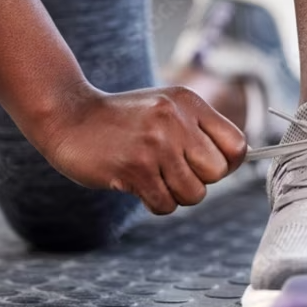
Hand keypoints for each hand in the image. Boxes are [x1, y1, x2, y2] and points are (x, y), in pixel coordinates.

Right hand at [28, 82, 246, 214]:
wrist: (69, 116)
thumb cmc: (122, 119)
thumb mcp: (165, 107)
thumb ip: (198, 128)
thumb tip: (233, 162)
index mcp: (189, 102)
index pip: (236, 145)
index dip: (227, 164)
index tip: (206, 166)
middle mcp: (176, 120)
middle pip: (217, 173)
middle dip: (199, 180)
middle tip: (173, 171)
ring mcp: (155, 144)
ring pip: (194, 193)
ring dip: (175, 194)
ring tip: (154, 177)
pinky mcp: (135, 168)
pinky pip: (166, 204)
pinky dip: (155, 202)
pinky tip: (137, 183)